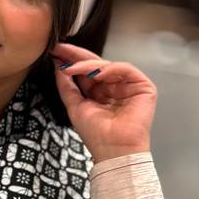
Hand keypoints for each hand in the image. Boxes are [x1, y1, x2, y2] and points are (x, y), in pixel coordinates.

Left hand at [52, 43, 156, 162]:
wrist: (113, 150)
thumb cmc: (96, 134)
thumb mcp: (74, 106)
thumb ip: (66, 86)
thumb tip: (58, 66)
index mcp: (100, 93)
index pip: (85, 72)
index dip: (71, 61)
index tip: (55, 52)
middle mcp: (114, 88)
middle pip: (95, 65)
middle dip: (77, 55)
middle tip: (60, 48)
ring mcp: (129, 86)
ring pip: (107, 66)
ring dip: (88, 64)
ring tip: (71, 67)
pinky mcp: (143, 87)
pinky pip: (125, 69)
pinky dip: (109, 69)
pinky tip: (94, 73)